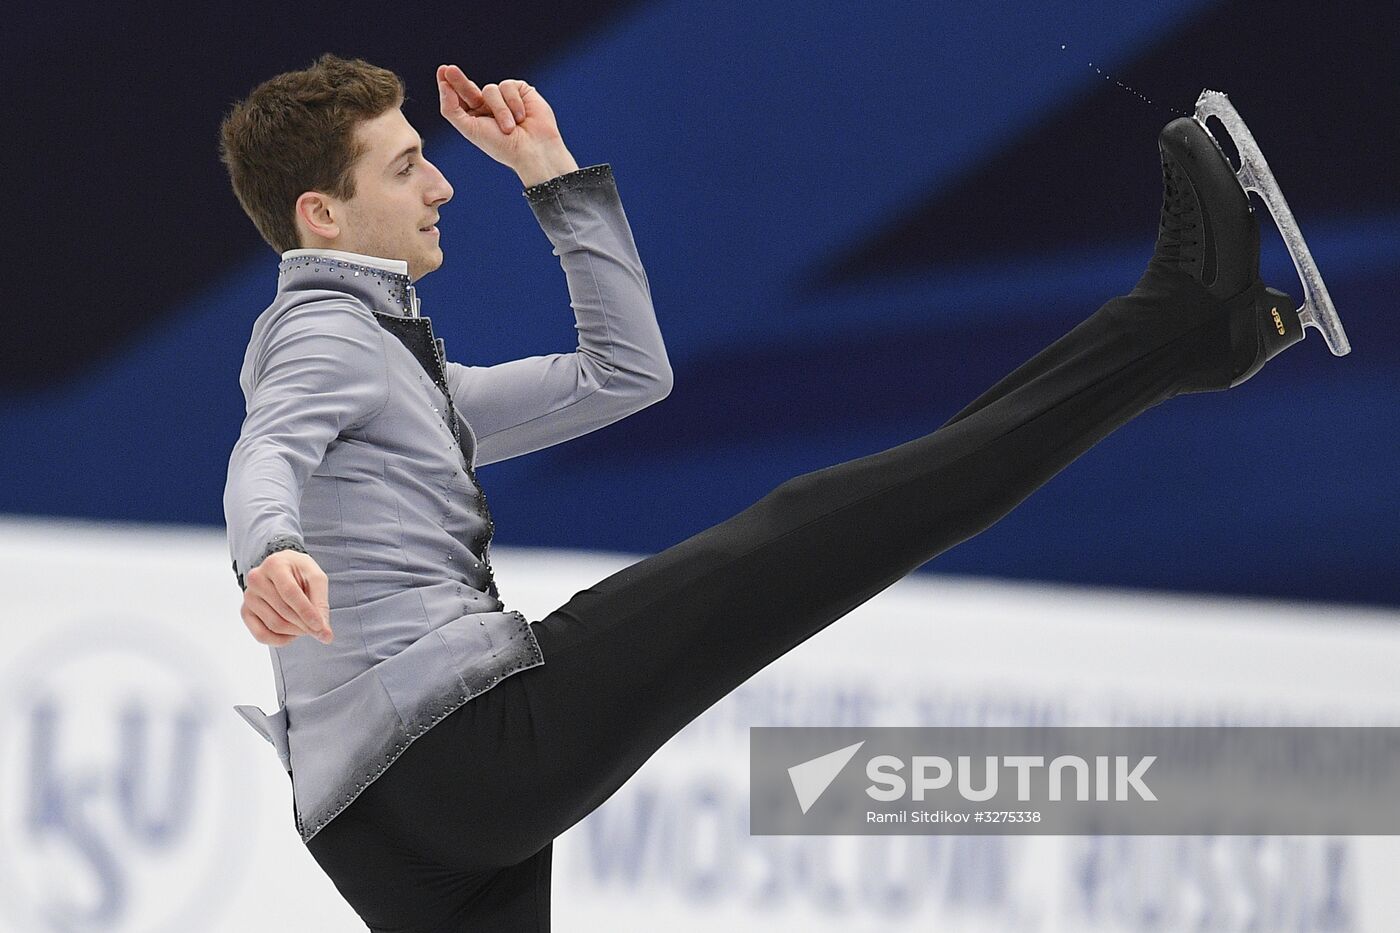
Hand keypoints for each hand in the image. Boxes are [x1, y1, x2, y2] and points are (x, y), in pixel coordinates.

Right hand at [240, 550, 332, 646]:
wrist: (284, 569)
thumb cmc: (300, 572)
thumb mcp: (316, 579)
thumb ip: (321, 604)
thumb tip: (325, 635)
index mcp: (275, 565)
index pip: (290, 593)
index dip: (306, 612)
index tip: (320, 626)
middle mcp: (256, 579)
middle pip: (284, 611)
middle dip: (305, 624)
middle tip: (319, 628)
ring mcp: (248, 596)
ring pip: (275, 625)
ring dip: (295, 631)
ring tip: (305, 625)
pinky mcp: (245, 611)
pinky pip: (262, 635)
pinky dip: (281, 640)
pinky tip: (292, 633)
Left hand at [437, 64, 563, 169]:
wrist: (534, 151)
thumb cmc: (502, 146)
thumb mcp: (470, 129)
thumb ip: (451, 109)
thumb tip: (443, 85)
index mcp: (475, 117)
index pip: (458, 98)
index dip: (449, 84)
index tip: (442, 71)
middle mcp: (488, 106)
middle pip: (468, 87)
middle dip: (459, 80)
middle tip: (449, 70)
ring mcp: (505, 98)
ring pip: (490, 89)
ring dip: (500, 110)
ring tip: (510, 128)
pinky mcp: (521, 91)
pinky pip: (508, 86)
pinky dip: (514, 103)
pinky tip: (522, 117)